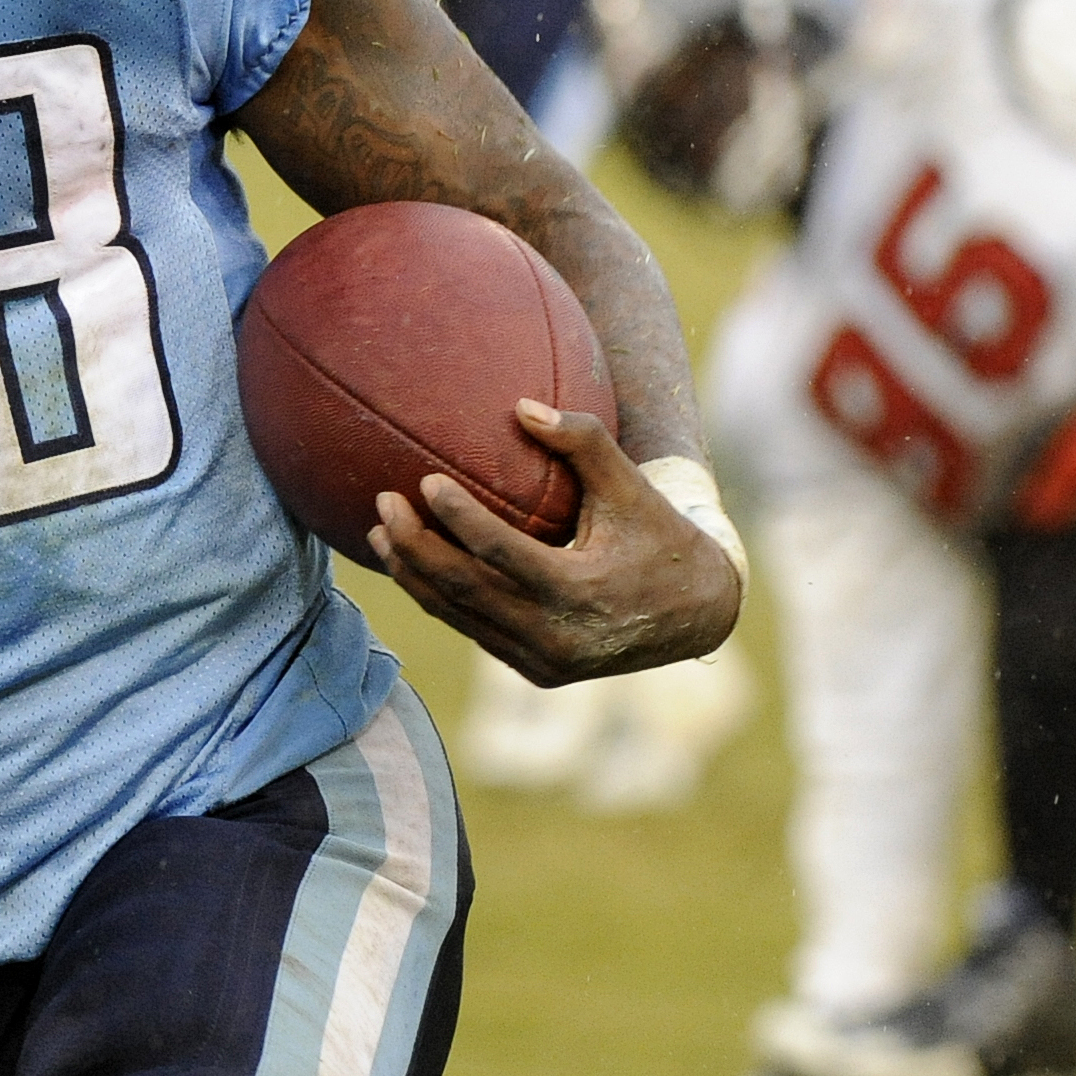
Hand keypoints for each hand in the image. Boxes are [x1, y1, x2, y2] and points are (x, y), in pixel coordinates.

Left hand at [369, 403, 743, 684]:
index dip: (457, 517)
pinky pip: (472, 630)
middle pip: (463, 589)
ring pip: (458, 616)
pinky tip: (411, 563)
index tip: (423, 481)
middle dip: (413, 546)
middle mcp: (556, 636)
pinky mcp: (533, 671)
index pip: (499, 553)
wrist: (696, 616)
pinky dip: (438, 597)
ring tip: (380, 533)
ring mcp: (541, 661)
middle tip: (383, 503)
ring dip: (412, 574)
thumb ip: (583, 440)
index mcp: (581, 591)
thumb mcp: (632, 486)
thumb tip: (521, 405)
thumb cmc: (660, 537)